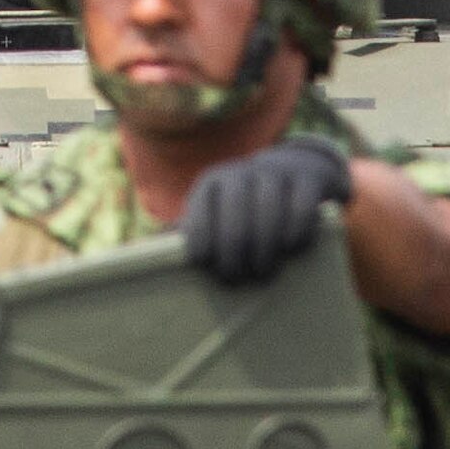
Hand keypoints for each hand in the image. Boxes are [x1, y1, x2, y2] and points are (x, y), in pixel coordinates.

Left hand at [175, 136, 356, 285]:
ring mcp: (275, 173)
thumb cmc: (244, 205)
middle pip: (234, 217)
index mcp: (211, 184)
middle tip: (235, 279)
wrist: (293, 169)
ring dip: (264, 248)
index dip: (201, 246)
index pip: (199, 217)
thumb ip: (188, 232)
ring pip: (268, 212)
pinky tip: (291, 248)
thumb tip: (143, 256)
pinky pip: (302, 207)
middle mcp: (240, 173)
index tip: (207, 268)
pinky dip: (295, 231)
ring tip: (263, 272)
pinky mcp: (307, 179)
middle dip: (232, 253)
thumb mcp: (214, 211)